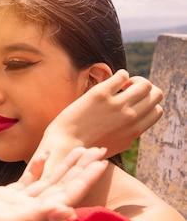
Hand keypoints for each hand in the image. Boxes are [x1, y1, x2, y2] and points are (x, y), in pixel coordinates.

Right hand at [0, 147, 107, 220]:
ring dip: (65, 164)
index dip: (86, 178)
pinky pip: (28, 179)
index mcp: (36, 217)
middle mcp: (32, 210)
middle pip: (64, 185)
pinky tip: (46, 154)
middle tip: (101, 148)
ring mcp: (19, 203)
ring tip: (81, 148)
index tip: (103, 161)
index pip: (68, 194)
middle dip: (82, 167)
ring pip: (48, 180)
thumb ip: (36, 218)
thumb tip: (69, 212)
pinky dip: (38, 166)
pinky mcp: (5, 197)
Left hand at [43, 70, 162, 157]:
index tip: (132, 104)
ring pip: (144, 84)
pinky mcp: (100, 95)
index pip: (157, 110)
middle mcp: (130, 118)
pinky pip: (122, 75)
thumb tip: (136, 120)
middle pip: (156, 94)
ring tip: (120, 85)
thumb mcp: (116, 144)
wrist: (64, 145)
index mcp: (135, 131)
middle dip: (144, 89)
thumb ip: (129, 133)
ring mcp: (116, 105)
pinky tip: (109, 81)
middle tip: (128, 91)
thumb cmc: (86, 145)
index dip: (147, 104)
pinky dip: (121, 75)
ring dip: (135, 80)